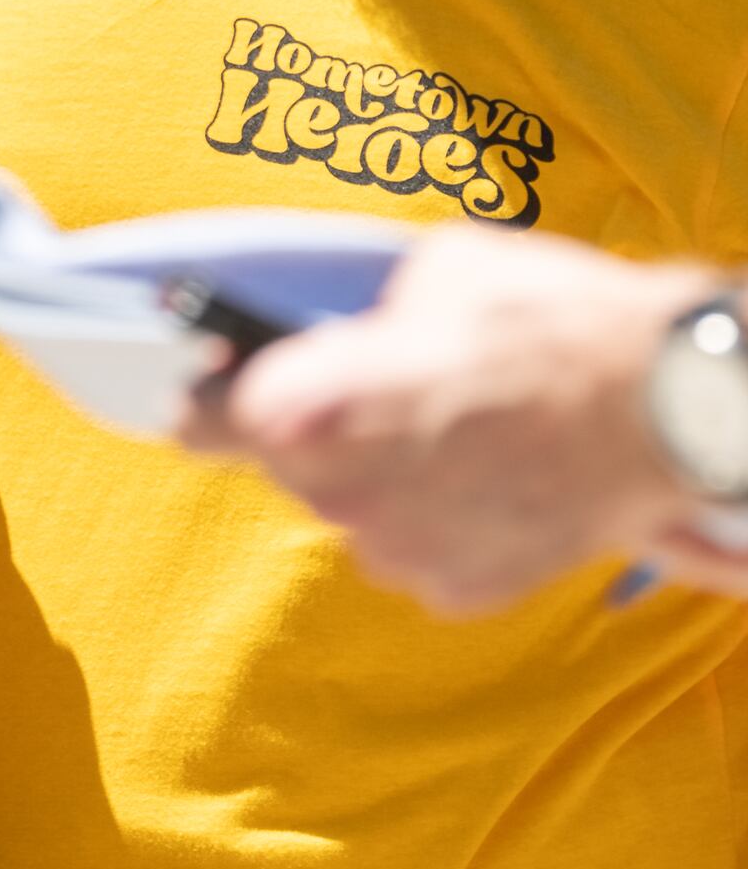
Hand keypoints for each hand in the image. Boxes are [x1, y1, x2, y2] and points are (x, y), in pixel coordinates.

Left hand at [182, 226, 707, 612]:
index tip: (214, 388)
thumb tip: (338, 329)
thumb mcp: (431, 275)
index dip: (208, 400)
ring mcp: (397, 552)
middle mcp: (334, 493)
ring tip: (463, 438)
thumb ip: (361, 318)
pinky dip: (449, 524)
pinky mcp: (459, 592)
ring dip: (391, 484)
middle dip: (328, 435)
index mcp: (301, 409)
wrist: (669, 407)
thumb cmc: (549, 324)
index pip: (199, 421)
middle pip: (292, 466)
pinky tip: (496, 481)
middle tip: (392, 398)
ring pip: (362, 514)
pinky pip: (425, 552)